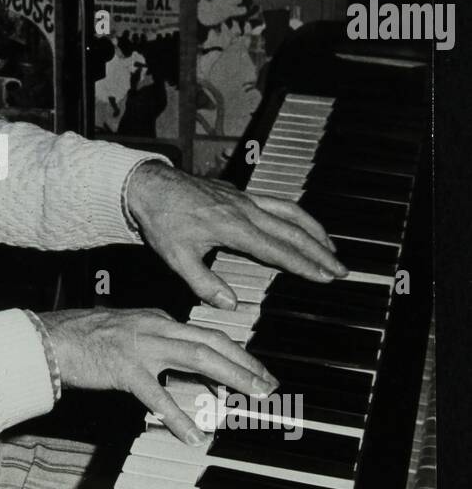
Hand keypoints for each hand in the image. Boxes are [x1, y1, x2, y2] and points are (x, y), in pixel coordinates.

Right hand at [36, 307, 276, 444]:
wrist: (46, 338)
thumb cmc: (81, 339)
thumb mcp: (126, 334)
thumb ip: (156, 349)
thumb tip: (183, 375)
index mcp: (156, 319)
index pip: (206, 334)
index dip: (236, 353)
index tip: (256, 370)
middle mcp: (155, 327)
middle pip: (212, 343)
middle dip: (246, 364)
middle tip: (268, 385)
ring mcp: (141, 347)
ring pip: (198, 358)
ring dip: (231, 378)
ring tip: (252, 397)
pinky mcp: (123, 368)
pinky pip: (156, 396)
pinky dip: (178, 416)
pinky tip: (194, 435)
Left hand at [126, 161, 347, 308]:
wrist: (148, 185)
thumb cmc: (161, 220)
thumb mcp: (176, 258)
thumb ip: (203, 283)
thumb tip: (229, 303)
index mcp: (233, 228)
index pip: (278, 250)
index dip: (304, 265)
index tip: (325, 276)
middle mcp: (245, 210)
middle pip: (292, 231)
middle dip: (320, 251)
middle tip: (340, 268)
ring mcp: (243, 199)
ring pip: (289, 212)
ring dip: (313, 229)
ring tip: (331, 247)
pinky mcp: (238, 193)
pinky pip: (276, 203)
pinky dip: (295, 214)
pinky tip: (300, 224)